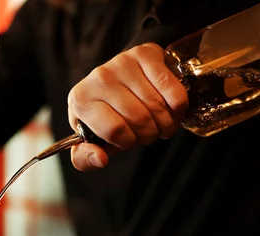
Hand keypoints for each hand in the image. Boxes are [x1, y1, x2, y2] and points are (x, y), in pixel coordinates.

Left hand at [67, 42, 188, 170]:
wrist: (115, 79)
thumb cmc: (104, 115)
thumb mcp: (90, 139)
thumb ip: (85, 159)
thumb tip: (101, 159)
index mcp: (80, 101)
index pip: (114, 129)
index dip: (129, 142)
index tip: (131, 141)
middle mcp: (98, 78)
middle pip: (139, 118)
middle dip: (149, 135)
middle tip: (149, 134)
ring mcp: (122, 62)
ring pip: (157, 105)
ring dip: (166, 123)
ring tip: (161, 124)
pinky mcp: (145, 53)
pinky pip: (172, 89)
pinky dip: (178, 107)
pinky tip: (172, 110)